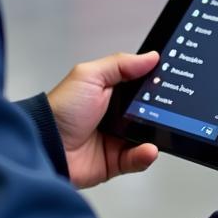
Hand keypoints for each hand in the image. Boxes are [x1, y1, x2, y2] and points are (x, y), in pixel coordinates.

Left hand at [47, 51, 160, 188]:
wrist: (45, 145)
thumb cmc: (60, 110)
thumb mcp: (89, 76)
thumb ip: (121, 65)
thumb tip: (150, 57)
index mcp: (109, 92)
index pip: (139, 85)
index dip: (155, 82)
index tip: (170, 80)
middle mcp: (114, 115)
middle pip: (148, 111)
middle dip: (161, 110)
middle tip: (171, 108)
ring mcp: (115, 138)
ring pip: (146, 136)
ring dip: (156, 135)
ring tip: (161, 131)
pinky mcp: (114, 161)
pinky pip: (137, 159)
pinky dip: (145, 155)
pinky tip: (147, 149)